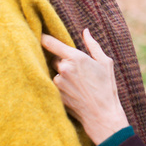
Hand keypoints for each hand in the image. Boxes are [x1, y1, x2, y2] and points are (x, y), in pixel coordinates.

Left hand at [41, 29, 128, 144]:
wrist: (102, 114)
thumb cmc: (106, 87)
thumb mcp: (105, 62)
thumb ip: (93, 45)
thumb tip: (86, 31)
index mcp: (76, 57)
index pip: (51, 43)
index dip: (43, 37)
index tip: (39, 33)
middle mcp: (64, 68)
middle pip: (55, 59)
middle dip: (62, 61)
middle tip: (77, 71)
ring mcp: (58, 83)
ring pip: (55, 73)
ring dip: (62, 75)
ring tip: (78, 84)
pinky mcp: (56, 94)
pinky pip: (55, 85)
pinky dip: (61, 86)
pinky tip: (74, 92)